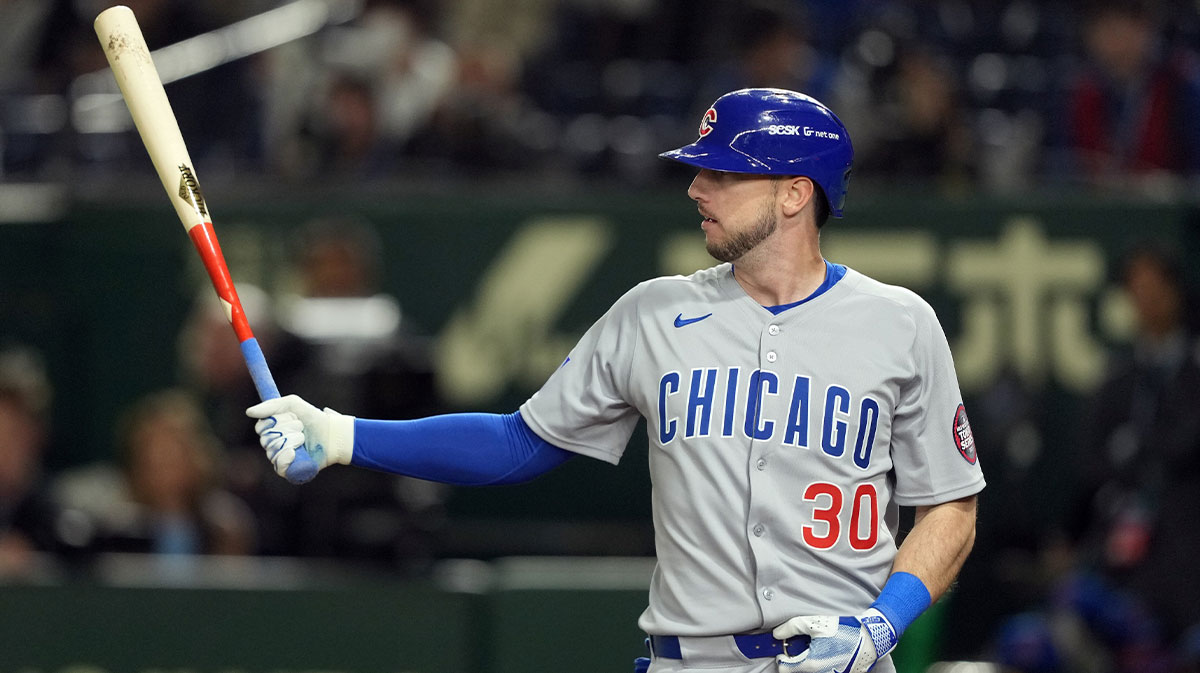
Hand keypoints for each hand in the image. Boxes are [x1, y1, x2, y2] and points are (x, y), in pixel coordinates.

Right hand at [246, 395, 354, 483]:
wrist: (333, 434)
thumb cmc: (314, 418)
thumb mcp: (293, 404)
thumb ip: (271, 405)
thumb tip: (248, 412)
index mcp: (273, 429)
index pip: (261, 428)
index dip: (274, 422)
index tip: (291, 416)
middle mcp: (275, 444)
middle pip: (266, 439)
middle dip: (286, 430)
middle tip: (301, 427)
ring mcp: (282, 458)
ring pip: (272, 451)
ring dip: (290, 441)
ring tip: (304, 438)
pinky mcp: (290, 470)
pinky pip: (278, 466)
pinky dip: (285, 458)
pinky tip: (294, 452)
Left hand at [773, 609, 896, 672]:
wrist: (871, 638)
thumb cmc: (843, 630)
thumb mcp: (814, 623)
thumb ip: (791, 628)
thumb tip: (777, 634)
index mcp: (810, 664)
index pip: (784, 669)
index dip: (782, 658)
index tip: (785, 651)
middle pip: (798, 672)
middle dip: (797, 661)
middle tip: (803, 648)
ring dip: (810, 664)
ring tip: (819, 650)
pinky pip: (826, 672)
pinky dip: (823, 666)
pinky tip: (830, 654)